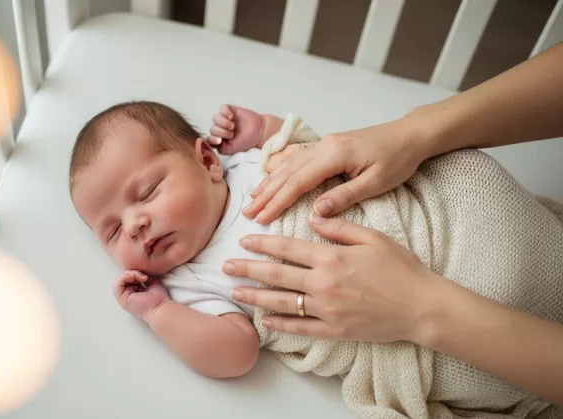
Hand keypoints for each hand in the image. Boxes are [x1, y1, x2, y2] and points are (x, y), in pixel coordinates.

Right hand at [113, 270, 169, 322]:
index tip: (146, 276)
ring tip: (140, 277)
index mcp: (134, 293)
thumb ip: (143, 276)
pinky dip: (125, 277)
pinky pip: (117, 284)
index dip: (135, 274)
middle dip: (132, 273)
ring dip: (129, 274)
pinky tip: (136, 278)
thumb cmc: (158, 299)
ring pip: (119, 280)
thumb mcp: (151, 282)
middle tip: (143, 276)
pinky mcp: (121, 299)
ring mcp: (123, 298)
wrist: (159, 308)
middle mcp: (127, 296)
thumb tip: (139, 271)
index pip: (128, 278)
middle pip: (123, 278)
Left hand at [208, 104, 264, 154]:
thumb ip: (220, 148)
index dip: (213, 139)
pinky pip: (222, 107)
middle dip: (221, 132)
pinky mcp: (231, 110)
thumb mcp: (231, 150)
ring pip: (215, 117)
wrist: (259, 133)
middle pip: (212, 128)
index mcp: (220, 138)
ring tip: (232, 126)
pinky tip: (231, 116)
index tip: (220, 141)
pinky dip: (225, 112)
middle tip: (231, 134)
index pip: (210, 138)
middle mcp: (221, 128)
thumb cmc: (246, 141)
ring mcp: (225, 119)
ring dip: (223, 122)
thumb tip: (212, 142)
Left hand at [222, 216, 443, 343]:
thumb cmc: (402, 268)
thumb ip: (339, 227)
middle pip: (275, 275)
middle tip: (225, 267)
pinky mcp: (334, 330)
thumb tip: (312, 218)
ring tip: (234, 292)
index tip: (243, 240)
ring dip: (254, 297)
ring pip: (281, 303)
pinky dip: (279, 325)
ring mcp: (326, 309)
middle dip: (247, 269)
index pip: (286, 248)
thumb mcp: (373, 238)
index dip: (261, 243)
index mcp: (331, 257)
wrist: (423, 307)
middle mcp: (323, 283)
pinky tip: (263, 320)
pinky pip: (299, 328)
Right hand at [244, 114, 430, 223]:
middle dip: (266, 194)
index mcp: (334, 155)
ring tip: (252, 198)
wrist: (410, 134)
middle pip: (287, 173)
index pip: (297, 183)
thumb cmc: (398, 159)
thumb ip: (344, 196)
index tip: (261, 219)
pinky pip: (297, 156)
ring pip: (289, 164)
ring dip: (269, 181)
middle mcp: (323, 146)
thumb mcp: (376, 182)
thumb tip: (315, 213)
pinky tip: (270, 173)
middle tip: (248, 213)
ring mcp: (324, 143)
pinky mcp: (327, 144)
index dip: (277, 202)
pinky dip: (281, 167)